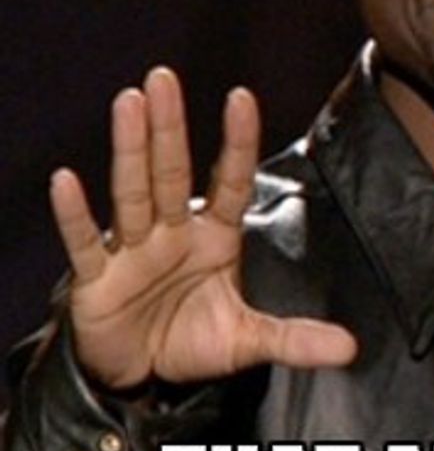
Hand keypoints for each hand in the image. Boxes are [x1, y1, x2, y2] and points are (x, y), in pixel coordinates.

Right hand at [49, 67, 356, 390]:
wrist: (138, 372)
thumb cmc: (190, 340)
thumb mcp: (248, 340)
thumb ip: (294, 338)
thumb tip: (350, 349)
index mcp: (214, 236)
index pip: (229, 181)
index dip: (236, 143)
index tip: (241, 98)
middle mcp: (172, 232)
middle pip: (172, 172)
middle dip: (171, 127)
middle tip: (165, 77)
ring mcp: (133, 250)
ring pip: (132, 192)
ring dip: (130, 149)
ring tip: (130, 103)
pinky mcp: (96, 279)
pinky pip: (86, 243)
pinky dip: (76, 216)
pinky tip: (67, 182)